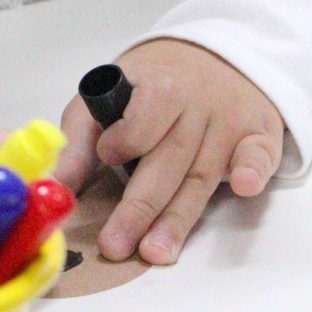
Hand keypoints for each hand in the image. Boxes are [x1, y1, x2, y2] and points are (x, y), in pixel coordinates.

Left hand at [50, 38, 284, 265]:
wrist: (210, 59)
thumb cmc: (148, 86)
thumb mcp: (106, 98)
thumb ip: (80, 141)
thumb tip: (52, 186)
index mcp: (158, 87)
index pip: (143, 119)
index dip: (126, 139)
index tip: (108, 157)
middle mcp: (198, 105)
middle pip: (169, 161)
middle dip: (141, 207)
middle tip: (116, 245)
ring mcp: (230, 122)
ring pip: (203, 175)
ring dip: (180, 217)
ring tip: (155, 252)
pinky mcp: (259, 135)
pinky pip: (260, 154)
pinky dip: (252, 169)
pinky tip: (241, 187)